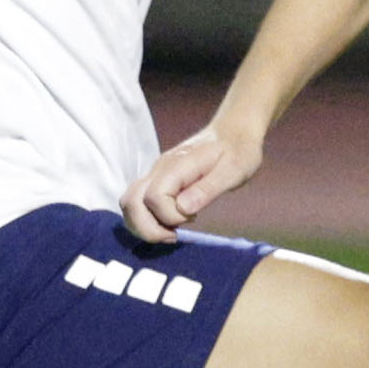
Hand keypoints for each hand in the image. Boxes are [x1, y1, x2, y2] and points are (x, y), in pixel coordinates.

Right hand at [122, 119, 263, 244]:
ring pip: (129, 203)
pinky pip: (139, 202)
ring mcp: (155, 174)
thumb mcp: (233, 171)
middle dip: (147, 228)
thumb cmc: (239, 150)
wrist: (234, 131)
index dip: (169, 217)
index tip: (193, 218)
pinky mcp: (158, 180)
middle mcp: (159, 169)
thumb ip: (207, 189)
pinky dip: (148, 219)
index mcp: (177, 165)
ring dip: (144, 225)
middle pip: (130, 202)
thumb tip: (183, 209)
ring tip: (171, 232)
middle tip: (174, 236)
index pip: (154, 197)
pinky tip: (171, 223)